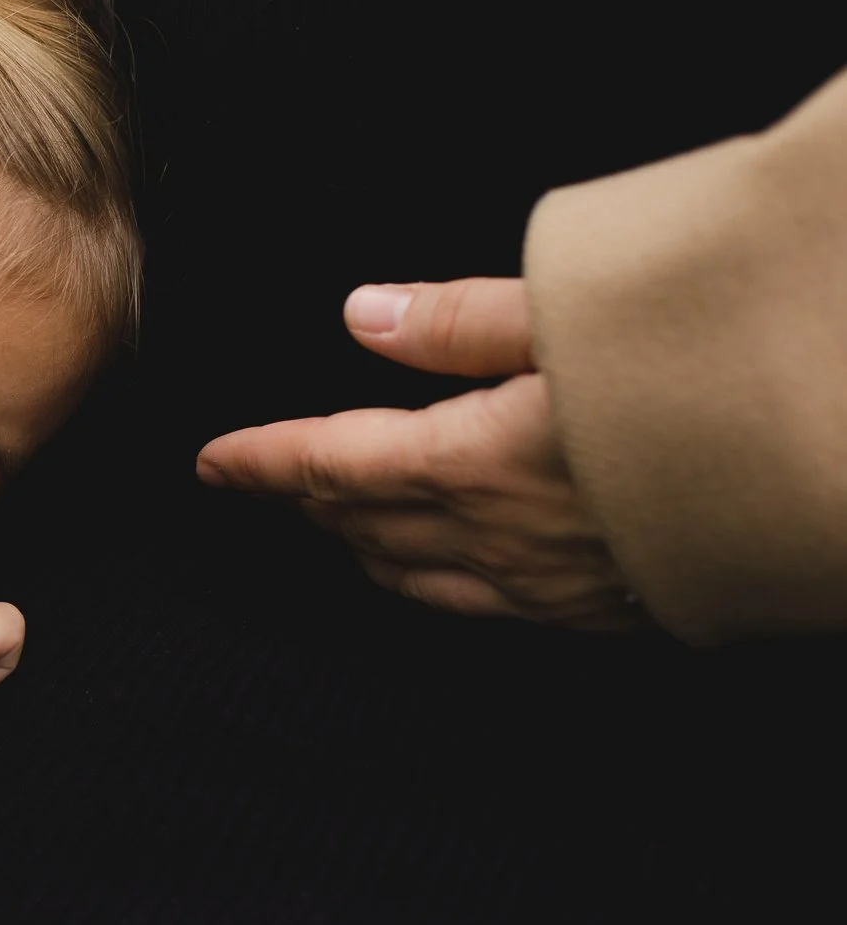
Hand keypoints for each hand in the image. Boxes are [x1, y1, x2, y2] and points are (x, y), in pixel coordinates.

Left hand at [196, 278, 645, 629]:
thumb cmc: (713, 370)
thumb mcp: (583, 313)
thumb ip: (463, 320)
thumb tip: (361, 317)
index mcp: (477, 461)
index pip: (332, 465)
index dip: (264, 463)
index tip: (211, 462)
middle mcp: (505, 538)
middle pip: (368, 530)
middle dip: (308, 509)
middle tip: (266, 489)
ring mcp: (563, 587)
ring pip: (428, 581)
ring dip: (368, 553)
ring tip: (336, 533)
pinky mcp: (623, 611)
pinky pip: (500, 609)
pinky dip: (445, 586)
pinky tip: (451, 576)